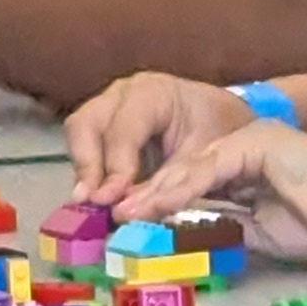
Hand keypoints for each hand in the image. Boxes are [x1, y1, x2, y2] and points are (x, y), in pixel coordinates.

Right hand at [67, 70, 257, 200]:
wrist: (227, 118)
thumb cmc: (218, 132)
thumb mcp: (202, 159)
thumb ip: (166, 184)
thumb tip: (124, 213)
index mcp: (153, 92)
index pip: (123, 128)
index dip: (115, 166)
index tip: (111, 200)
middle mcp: (123, 94)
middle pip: (86, 122)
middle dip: (86, 164)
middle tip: (90, 202)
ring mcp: (109, 106)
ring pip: (79, 132)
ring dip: (83, 169)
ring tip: (89, 204)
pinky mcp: (105, 125)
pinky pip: (85, 145)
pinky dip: (89, 172)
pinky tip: (98, 198)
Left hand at [109, 122, 306, 262]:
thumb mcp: (260, 232)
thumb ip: (227, 228)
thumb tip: (193, 237)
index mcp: (247, 166)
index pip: (196, 184)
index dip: (165, 204)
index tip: (137, 224)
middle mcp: (243, 147)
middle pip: (187, 172)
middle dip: (151, 195)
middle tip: (119, 216)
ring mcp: (248, 139)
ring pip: (192, 167)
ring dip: (159, 191)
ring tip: (129, 212)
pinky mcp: (252, 141)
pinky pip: (209, 168)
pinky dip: (182, 187)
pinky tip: (158, 203)